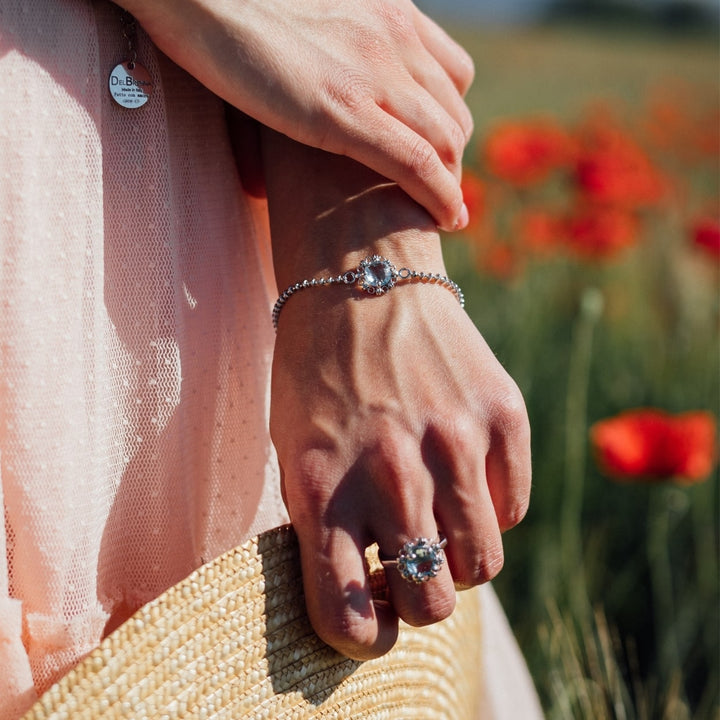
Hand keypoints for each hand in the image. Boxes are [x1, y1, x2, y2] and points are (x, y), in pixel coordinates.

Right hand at [120, 0, 473, 229]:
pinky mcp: (346, 110)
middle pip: (454, 113)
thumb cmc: (234, 10)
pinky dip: (440, 196)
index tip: (441, 158)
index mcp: (388, 12)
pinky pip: (417, 162)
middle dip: (453, 161)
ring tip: (441, 214)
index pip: (452, 75)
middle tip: (439, 196)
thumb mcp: (307, 24)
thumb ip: (334, 54)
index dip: (452, 123)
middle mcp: (395, 37)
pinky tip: (446, 220)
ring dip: (451, 184)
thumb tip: (321, 101)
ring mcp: (374, 72)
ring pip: (445, 140)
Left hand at [270, 270, 530, 658]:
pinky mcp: (502, 415)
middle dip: (419, 598)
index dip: (362, 638)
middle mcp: (392, 474)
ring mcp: (454, 443)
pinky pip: (512, 507)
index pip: (348, 621)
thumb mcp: (293, 452)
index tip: (370, 613)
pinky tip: (461, 473)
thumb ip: (327, 527)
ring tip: (438, 518)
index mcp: (324, 490)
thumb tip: (373, 591)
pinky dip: (489, 507)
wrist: (360, 280)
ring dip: (459, 556)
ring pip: (482, 563)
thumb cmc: (315, 374)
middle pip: (431, 604)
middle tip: (408, 564)